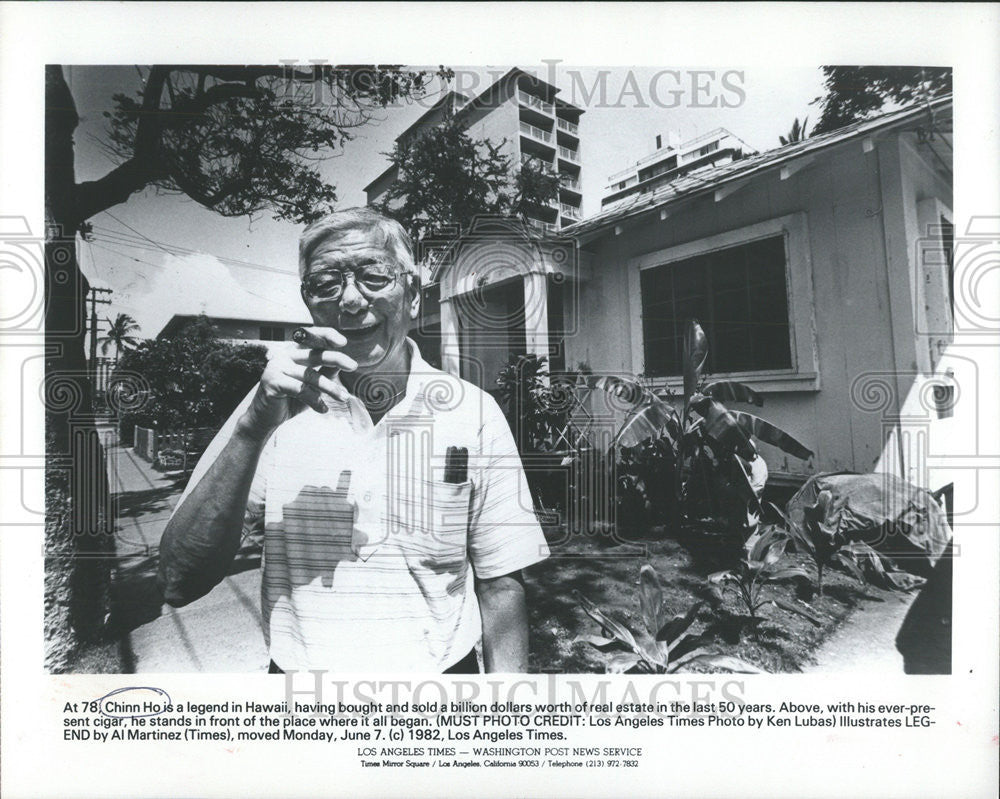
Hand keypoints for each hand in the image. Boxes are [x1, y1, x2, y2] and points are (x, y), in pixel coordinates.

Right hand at [238, 327, 356, 439]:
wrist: (266, 417)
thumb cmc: (291, 399)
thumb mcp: (312, 384)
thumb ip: (325, 372)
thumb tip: (343, 363)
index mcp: (293, 351)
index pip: (311, 337)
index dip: (327, 336)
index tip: (343, 342)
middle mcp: (284, 355)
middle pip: (314, 354)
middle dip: (336, 359)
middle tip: (353, 366)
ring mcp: (276, 367)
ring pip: (310, 375)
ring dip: (330, 387)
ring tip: (344, 397)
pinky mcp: (272, 382)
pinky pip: (300, 389)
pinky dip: (315, 400)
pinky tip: (323, 409)